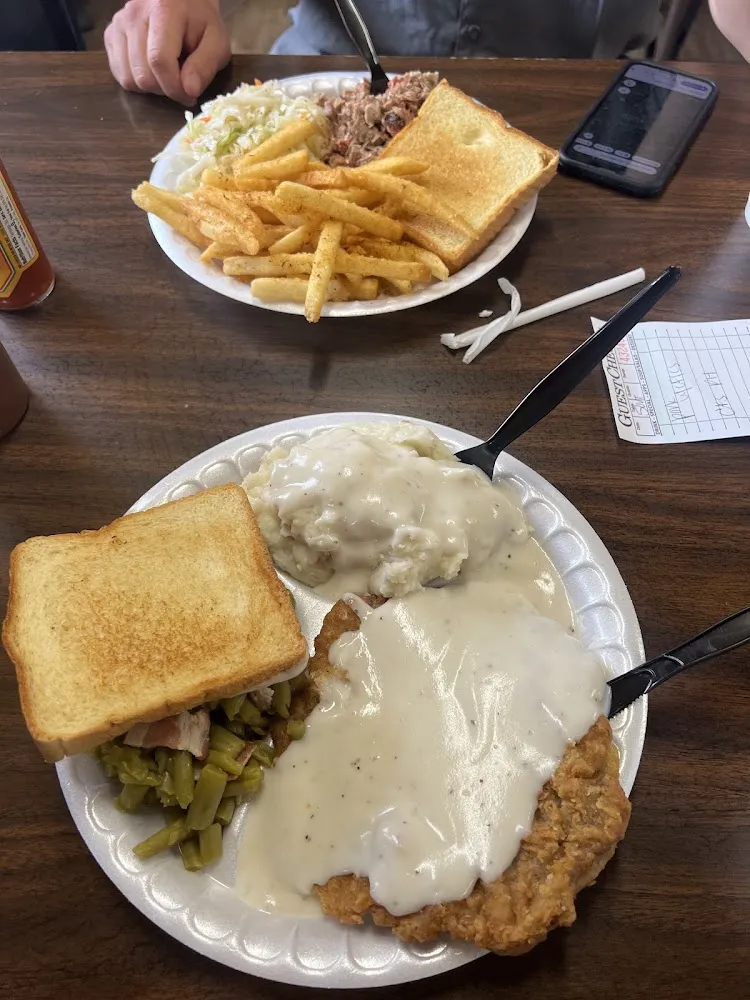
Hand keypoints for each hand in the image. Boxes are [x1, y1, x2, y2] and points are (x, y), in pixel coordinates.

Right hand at [104, 0, 230, 105]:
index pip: (159, 60)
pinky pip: (119, 74)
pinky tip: (151, 70)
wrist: (182, 0)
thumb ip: (205, 66)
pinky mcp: (111, 34)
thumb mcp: (216, 42)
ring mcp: (119, 24)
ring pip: (129, 78)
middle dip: (165, 89)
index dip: (174, 87)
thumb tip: (190, 91)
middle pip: (143, 75)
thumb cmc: (201, 22)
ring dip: (151, 87)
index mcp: (163, 10)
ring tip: (166, 74)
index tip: (190, 95)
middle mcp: (134, 14)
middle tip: (180, 83)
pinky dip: (137, 81)